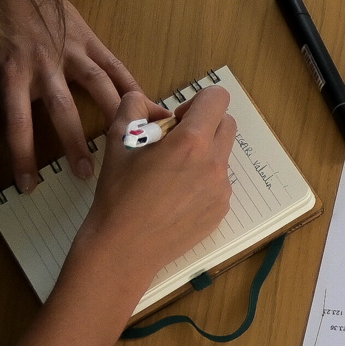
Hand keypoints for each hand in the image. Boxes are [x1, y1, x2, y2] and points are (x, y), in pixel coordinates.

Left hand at [0, 0, 140, 192]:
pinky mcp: (91, 41)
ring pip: (98, 88)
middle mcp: (44, 65)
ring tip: (131, 143)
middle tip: (86, 175)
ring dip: (115, 118)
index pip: (17, 123)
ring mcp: (72, 51)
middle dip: (74, 144)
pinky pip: (115, 67)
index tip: (29, 185)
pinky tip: (150, 107)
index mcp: (12, 72)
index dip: (22, 156)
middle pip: (62, 110)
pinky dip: (132, 87)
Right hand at [72, 89, 235, 283]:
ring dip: (204, 153)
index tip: (177, 120)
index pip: (218, 99)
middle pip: (227, 124)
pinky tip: (175, 196)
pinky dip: (203, 180)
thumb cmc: (118, 193)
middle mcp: (214, 164)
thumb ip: (134, 106)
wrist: (124, 246)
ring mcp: (222, 189)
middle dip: (204, 125)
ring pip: (223, 155)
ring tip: (171, 173)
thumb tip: (156, 107)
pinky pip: (220, 182)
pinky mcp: (221, 210)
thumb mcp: (118, 140)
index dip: (197, 102)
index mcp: (191, 142)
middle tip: (174, 143)